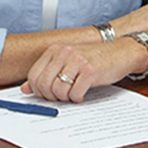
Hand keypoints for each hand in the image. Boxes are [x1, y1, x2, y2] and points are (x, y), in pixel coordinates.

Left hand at [20, 39, 144, 102]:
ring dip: (65, 98)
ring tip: (73, 94)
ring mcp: (77, 61)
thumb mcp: (68, 62)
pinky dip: (77, 98)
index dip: (38, 90)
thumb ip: (46, 73)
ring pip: (58, 90)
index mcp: (56, 50)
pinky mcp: (90, 70)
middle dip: (51, 96)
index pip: (34, 75)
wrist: (122, 52)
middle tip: (62, 97)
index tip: (48, 94)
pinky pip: (75, 93)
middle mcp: (64, 53)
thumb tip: (25, 89)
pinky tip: (82, 93)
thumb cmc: (95, 58)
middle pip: (43, 84)